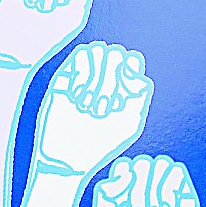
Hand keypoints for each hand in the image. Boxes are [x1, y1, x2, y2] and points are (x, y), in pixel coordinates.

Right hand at [30, 43, 151, 176]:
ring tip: (89, 107)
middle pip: (117, 53)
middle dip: (112, 80)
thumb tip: (138, 76)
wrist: (69, 156)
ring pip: (99, 50)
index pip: (132, 61)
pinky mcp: (66, 75)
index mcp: (122, 86)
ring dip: (97, 79)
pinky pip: (81, 55)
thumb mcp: (129, 123)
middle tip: (104, 108)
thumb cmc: (100, 144)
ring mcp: (85, 74)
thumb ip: (139, 96)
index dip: (130, 73)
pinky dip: (83, 76)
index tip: (123, 97)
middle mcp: (104, 77)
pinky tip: (78, 98)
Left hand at [89, 155, 201, 206]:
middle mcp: (145, 188)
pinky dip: (170, 193)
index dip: (122, 180)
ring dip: (155, 192)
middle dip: (139, 191)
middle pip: (142, 162)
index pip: (124, 166)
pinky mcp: (184, 196)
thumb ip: (104, 194)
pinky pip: (178, 173)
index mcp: (124, 192)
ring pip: (161, 163)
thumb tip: (118, 176)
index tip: (120, 205)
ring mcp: (166, 191)